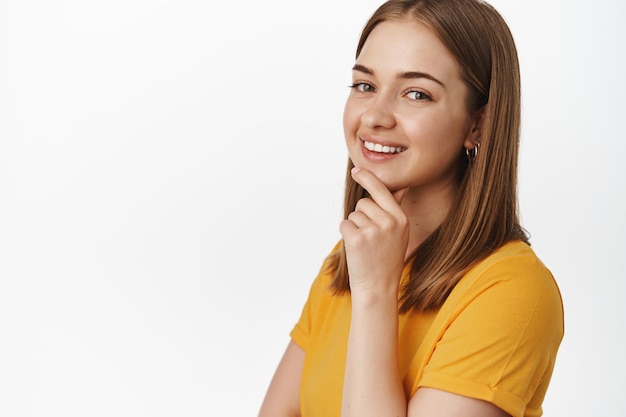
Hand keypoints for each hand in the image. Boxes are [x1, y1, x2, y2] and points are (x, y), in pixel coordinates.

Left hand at [339, 167, 408, 295]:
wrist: (379, 289)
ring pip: (353, 214)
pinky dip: (346, 235)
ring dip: (354, 227)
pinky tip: (356, 249)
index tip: (357, 170)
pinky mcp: (356, 238)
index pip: (382, 190)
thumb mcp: (399, 233)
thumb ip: (396, 209)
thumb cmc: (387, 260)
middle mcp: (389, 222)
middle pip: (363, 202)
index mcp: (401, 219)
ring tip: (366, 246)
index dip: (368, 178)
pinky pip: (344, 224)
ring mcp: (373, 230)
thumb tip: (402, 187)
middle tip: (370, 239)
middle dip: (361, 216)